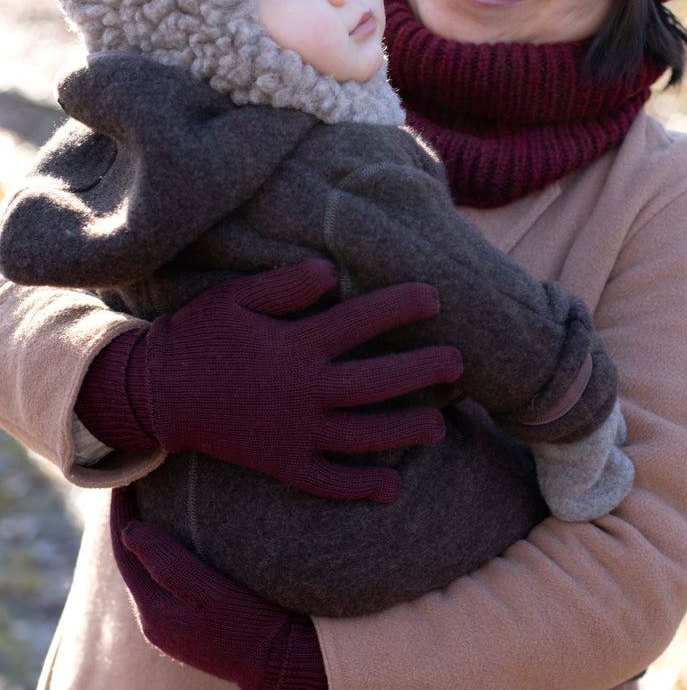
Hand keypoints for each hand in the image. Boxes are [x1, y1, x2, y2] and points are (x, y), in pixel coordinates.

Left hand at [111, 487, 326, 689]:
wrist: (282, 661)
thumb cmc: (250, 623)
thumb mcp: (209, 591)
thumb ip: (167, 562)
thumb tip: (128, 530)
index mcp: (153, 611)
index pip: (125, 551)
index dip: (122, 513)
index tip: (125, 477)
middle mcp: (155, 620)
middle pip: (133, 560)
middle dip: (131, 520)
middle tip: (138, 481)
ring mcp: (172, 625)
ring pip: (149, 569)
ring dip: (148, 536)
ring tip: (154, 500)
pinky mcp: (190, 625)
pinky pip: (166, 579)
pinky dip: (164, 552)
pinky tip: (179, 535)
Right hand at [117, 259, 461, 501]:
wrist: (156, 393)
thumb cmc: (199, 336)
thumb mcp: (235, 297)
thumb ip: (285, 284)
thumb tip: (333, 271)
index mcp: (294, 346)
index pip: (360, 322)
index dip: (400, 307)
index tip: (435, 298)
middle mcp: (302, 392)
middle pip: (375, 383)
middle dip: (421, 372)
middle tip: (458, 363)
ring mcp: (294, 434)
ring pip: (363, 436)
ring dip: (405, 430)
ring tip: (440, 425)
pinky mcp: (281, 464)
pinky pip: (327, 482)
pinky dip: (360, 487)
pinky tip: (392, 487)